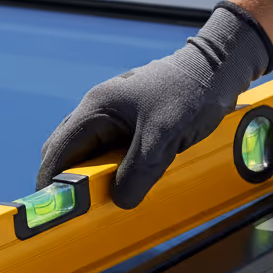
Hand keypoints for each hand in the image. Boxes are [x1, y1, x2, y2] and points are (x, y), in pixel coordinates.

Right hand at [36, 3, 272, 208]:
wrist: (221, 65)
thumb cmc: (192, 92)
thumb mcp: (163, 138)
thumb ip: (138, 172)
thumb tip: (119, 200)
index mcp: (96, 108)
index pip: (57, 150)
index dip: (51, 181)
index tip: (54, 207)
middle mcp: (96, 109)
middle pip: (65, 152)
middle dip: (69, 180)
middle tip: (81, 205)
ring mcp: (111, 114)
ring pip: (87, 152)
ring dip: (92, 175)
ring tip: (107, 193)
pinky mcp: (127, 120)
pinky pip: (107, 149)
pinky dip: (111, 168)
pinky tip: (128, 177)